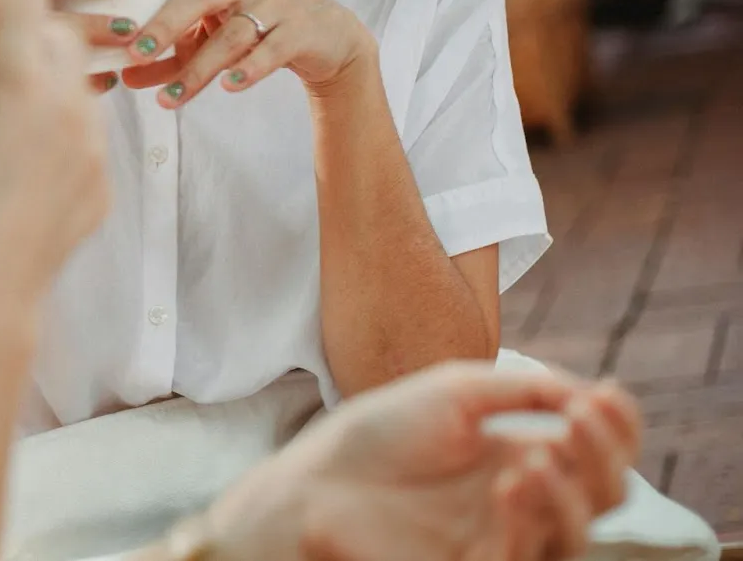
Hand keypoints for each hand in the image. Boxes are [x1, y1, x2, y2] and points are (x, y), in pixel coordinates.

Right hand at [0, 0, 109, 337]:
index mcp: (10, 77)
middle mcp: (61, 100)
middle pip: (57, 31)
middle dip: (34, 16)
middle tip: (2, 22)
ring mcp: (89, 144)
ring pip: (79, 80)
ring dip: (53, 69)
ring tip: (17, 84)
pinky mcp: (100, 184)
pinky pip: (86, 133)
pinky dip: (61, 122)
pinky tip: (31, 144)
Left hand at [123, 0, 375, 106]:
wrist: (324, 42)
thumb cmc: (250, 32)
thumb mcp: (206, 41)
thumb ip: (167, 57)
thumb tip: (125, 79)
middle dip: (167, 23)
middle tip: (136, 49)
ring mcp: (275, 3)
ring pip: (231, 35)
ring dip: (198, 70)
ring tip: (170, 100)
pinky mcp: (298, 32)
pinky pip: (268, 50)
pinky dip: (247, 70)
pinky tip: (228, 86)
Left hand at [143, 362, 640, 560]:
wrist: (316, 479)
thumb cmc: (377, 433)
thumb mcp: (455, 391)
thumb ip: (524, 389)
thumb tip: (594, 392)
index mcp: (517, 455)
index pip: (596, 452)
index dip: (616, 428)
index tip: (604, 394)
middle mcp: (519, 501)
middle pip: (602, 493)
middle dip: (601, 455)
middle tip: (575, 421)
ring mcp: (501, 538)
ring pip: (577, 534)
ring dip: (572, 490)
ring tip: (539, 454)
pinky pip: (529, 557)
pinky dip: (533, 519)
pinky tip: (512, 483)